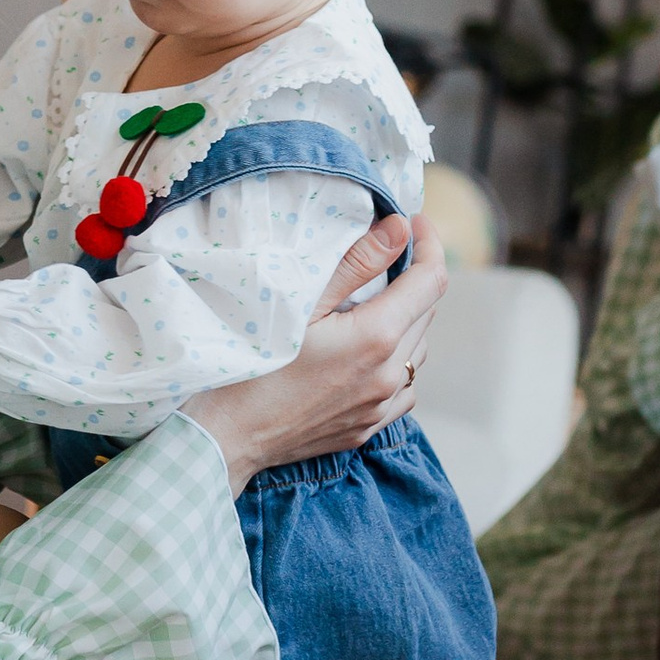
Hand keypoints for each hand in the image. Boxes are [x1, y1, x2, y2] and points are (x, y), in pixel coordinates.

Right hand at [183, 211, 441, 489]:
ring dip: (409, 319)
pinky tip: (371, 351)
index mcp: (376, 338)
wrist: (228, 435)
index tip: (414, 224)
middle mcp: (389, 375)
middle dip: (416, 278)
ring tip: (377, 300)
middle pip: (428, 313)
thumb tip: (400, 229)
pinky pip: (405, 387)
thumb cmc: (252, 364)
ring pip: (419, 350)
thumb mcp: (299, 303)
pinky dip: (399, 360)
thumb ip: (356, 263)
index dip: (430, 245)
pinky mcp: (369, 426)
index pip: (431, 282)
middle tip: (388, 255)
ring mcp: (381, 406)